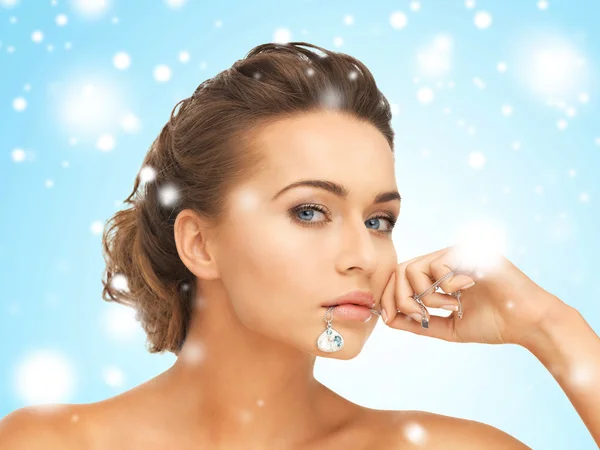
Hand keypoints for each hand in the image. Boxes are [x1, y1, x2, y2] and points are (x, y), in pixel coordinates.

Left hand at [379, 245, 568, 347]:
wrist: (526, 322)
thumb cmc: (494, 323)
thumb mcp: (448, 327)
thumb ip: (419, 323)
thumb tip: (388, 320)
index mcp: (438, 275)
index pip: (400, 277)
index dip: (389, 296)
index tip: (389, 317)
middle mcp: (444, 260)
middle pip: (401, 270)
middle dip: (401, 298)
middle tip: (422, 316)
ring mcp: (455, 253)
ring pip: (415, 269)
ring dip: (427, 296)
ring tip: (452, 306)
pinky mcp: (467, 251)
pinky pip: (438, 266)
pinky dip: (446, 286)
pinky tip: (466, 291)